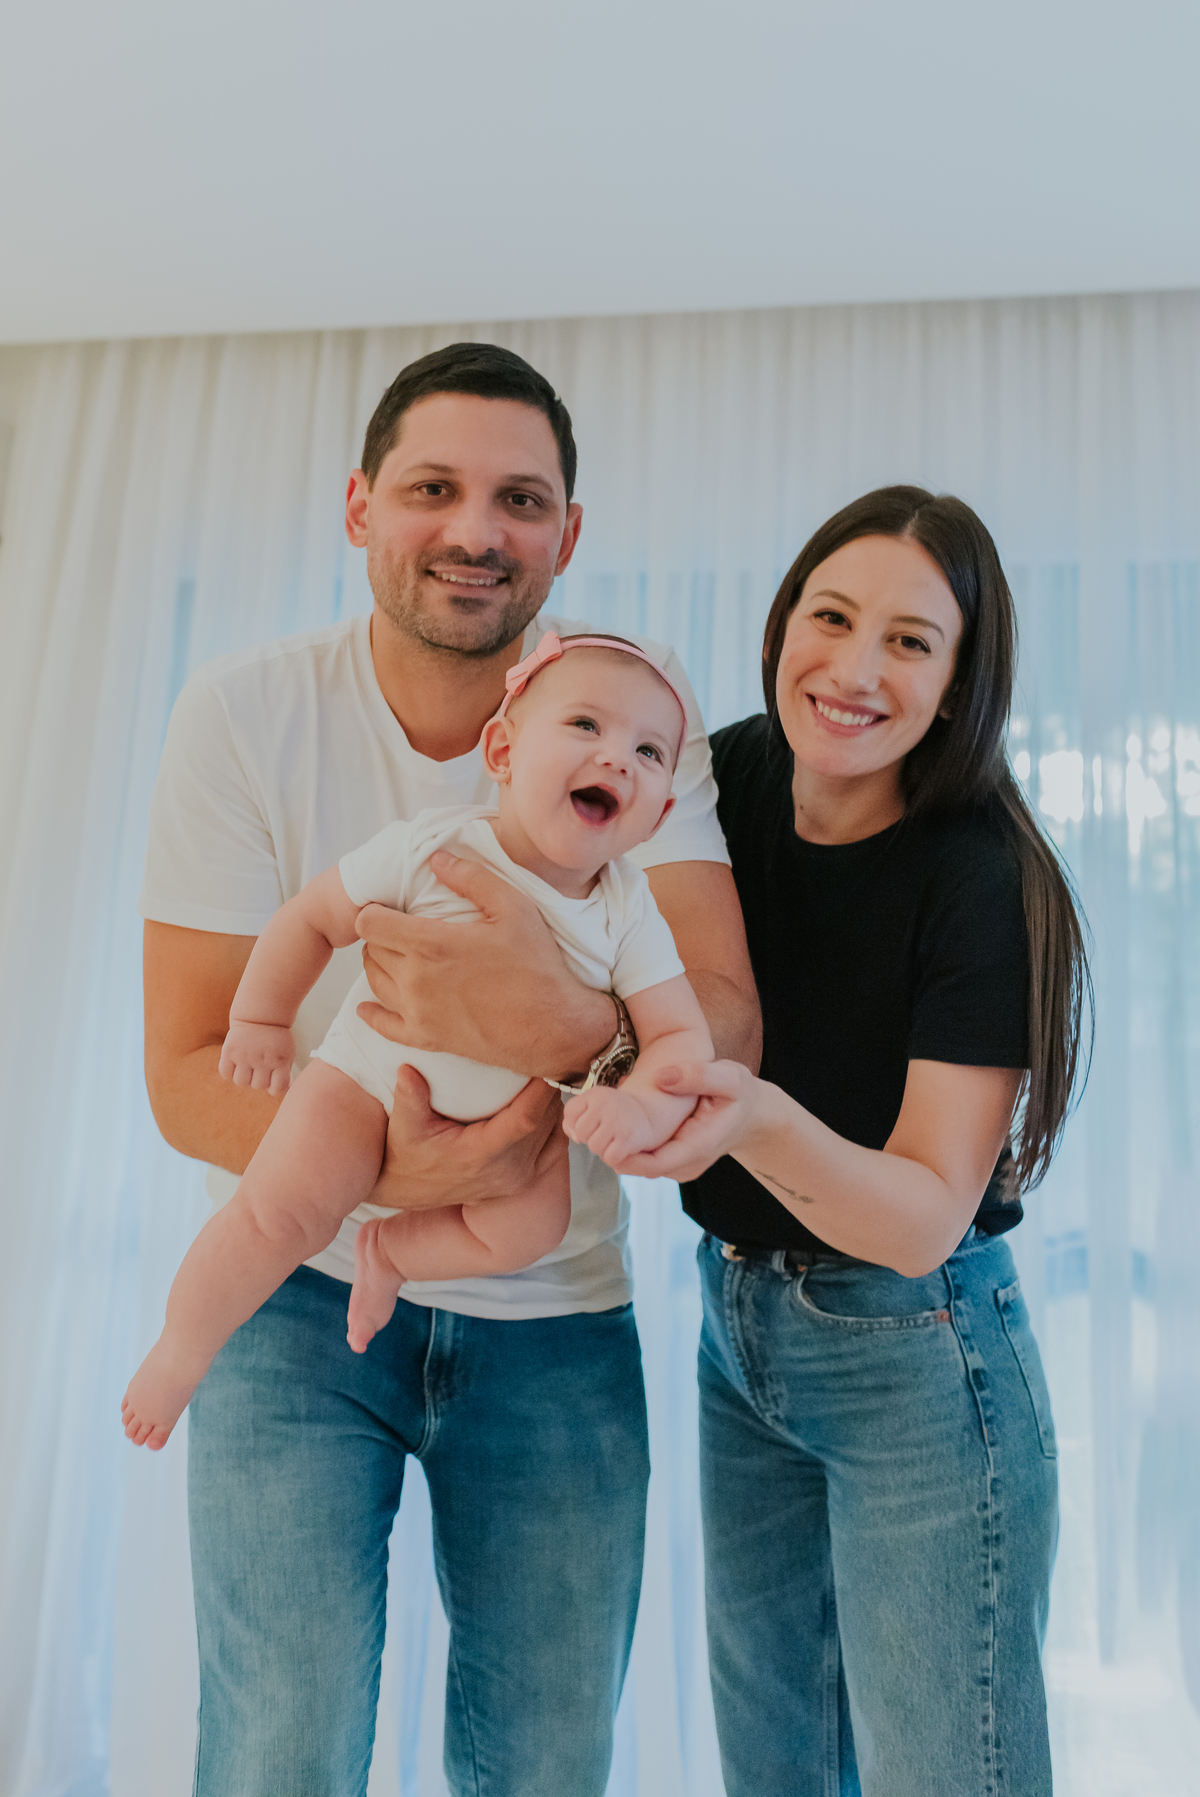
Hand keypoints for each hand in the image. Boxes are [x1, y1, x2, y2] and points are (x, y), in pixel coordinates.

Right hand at [217, 1021, 295, 1095]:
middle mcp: (262, 1059)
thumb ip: (283, 1073)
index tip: (274, 1079)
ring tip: (248, 1065)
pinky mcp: (229, 1051)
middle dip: (259, 1079)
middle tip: (260, 1067)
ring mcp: (244, 1055)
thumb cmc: (275, 1039)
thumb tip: (277, 1093)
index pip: (277, 1089)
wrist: (260, 1015)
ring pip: (241, 1082)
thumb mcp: (287, 1054)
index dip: (275, 1087)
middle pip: (258, 1086)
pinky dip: (229, 1072)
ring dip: (244, 1077)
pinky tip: (236, 1062)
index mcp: (280, 1060)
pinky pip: (225, 1073)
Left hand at [354, 851, 613, 1078]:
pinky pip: (383, 1026)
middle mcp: (415, 978)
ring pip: (374, 982)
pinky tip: (368, 1006)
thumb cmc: (536, 964)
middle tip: (400, 928)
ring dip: (379, 965)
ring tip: (397, 955)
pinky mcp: (426, 1037)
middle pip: (371, 950)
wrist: (551, 1026)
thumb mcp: (513, 907)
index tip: (389, 907)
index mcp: (431, 943)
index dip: (374, 910)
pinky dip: (371, 1013)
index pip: (371, 923)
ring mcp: (418, 1011)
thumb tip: (436, 858)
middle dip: (380, 935)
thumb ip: (471, 878)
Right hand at [368, 1062, 569, 1210]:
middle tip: (547, 1051)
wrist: (408, 1190)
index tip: (547, 1056)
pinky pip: (552, 1143)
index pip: (527, 1119)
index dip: (543, 1089)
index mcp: (482, 1156)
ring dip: (553, 1101)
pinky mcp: (524, 1179)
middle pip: (547, 1121)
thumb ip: (408, 1099)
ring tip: (546, 1068)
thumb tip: (407, 1070)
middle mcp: (509, 1171)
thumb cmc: (406, 1154)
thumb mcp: (403, 1127)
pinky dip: (552, 1118)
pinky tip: (543, 1096)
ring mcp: (520, 1178)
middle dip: (552, 1086)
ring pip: (554, 1131)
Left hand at [562, 1086, 660, 1167]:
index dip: (577, 1124)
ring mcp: (617, 1120)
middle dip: (590, 1137)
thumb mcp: (592, 1105)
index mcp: (595, 1094)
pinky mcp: (628, 1137)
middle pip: (580, 1134)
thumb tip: (575, 1137)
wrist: (648, 1115)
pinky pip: (609, 1158)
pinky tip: (622, 1148)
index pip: (570, 1115)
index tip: (593, 1122)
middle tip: (606, 1132)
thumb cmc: (615, 1113)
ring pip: (594, 1147)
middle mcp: (605, 1103)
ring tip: (614, 1139)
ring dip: (603, 1149)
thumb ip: (573, 1118)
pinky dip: (614, 1158)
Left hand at [606, 1059, 760, 1180]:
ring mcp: (680, 1165)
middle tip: (593, 1122)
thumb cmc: (742, 1095)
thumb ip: (699, 1075)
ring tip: (602, 1119)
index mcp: (697, 1148)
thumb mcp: (729, 1077)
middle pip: (640, 1167)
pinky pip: (646, 1157)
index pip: (652, 1165)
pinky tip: (621, 1120)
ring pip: (640, 1163)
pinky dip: (631, 1143)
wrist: (755, 1117)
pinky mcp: (674, 1160)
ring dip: (621, 1146)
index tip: (602, 1135)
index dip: (623, 1155)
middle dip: (615, 1148)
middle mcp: (686, 1164)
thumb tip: (662, 1076)